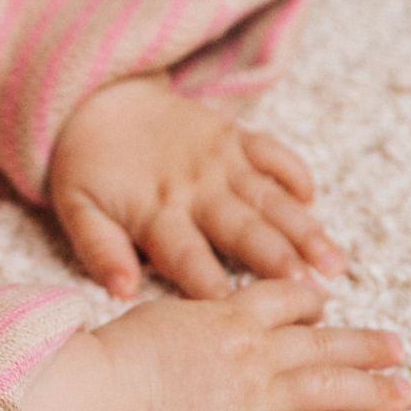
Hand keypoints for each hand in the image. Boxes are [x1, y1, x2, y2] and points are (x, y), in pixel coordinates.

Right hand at [0, 280, 410, 410]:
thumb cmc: (109, 363)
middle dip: (365, 347)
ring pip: (330, 390)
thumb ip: (191, 320)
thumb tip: (198, 322)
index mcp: (226, 317)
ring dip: (374, 391)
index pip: (282, 301)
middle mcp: (252, 352)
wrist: (99, 402)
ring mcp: (255, 397)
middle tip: (398, 349)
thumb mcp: (155, 320)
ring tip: (406, 394)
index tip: (325, 305)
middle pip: (322, 344)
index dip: (309, 302)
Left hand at [47, 72, 346, 299]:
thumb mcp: (76, 209)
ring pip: (269, 198)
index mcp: (153, 212)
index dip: (210, 285)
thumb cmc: (87, 166)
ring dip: (304, 229)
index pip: (186, 256)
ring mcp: (219, 160)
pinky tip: (314, 200)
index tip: (236, 315)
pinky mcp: (234, 136)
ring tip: (334, 262)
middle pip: (242, 229)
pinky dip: (295, 171)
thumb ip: (99, 249)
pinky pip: (272, 151)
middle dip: (278, 260)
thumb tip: (121, 290)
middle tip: (311, 293)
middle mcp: (194, 188)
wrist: (97, 96)